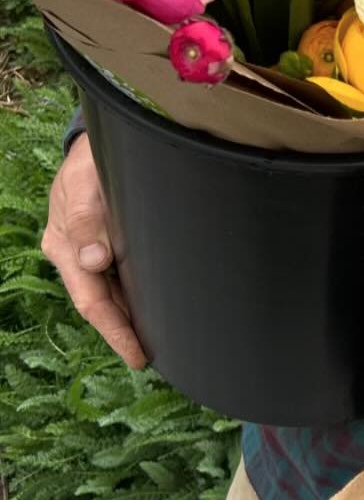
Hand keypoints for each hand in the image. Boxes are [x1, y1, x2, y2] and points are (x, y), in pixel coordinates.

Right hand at [41, 136, 145, 367]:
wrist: (94, 142)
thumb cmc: (91, 161)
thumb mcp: (85, 183)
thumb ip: (87, 219)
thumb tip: (93, 260)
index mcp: (64, 245)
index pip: (91, 301)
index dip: (115, 331)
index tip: (139, 356)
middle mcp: (74, 254)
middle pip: (102, 304)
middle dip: (126, 332)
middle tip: (157, 358)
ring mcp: (88, 249)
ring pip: (112, 293)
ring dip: (132, 316)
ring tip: (163, 340)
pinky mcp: (104, 241)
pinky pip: (119, 277)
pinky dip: (135, 294)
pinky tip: (156, 306)